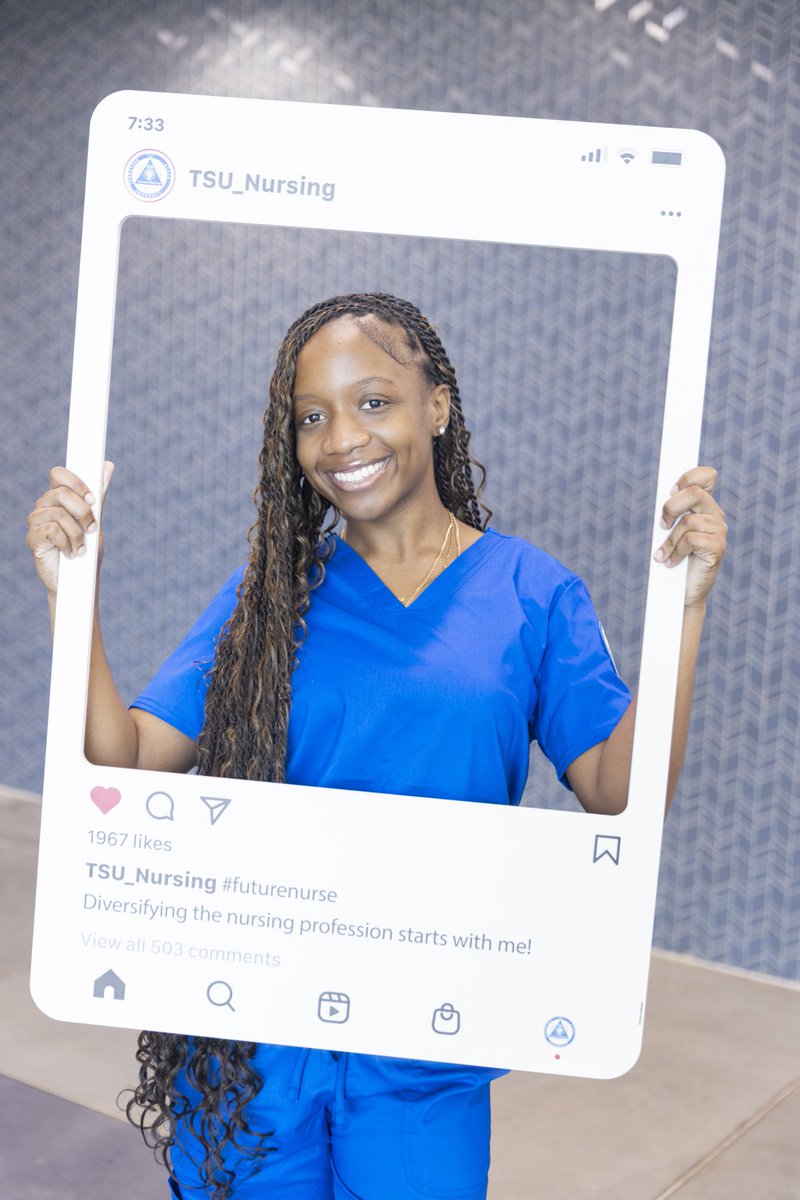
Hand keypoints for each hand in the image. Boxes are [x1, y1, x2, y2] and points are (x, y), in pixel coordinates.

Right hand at [27, 462, 113, 593]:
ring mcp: (36, 522)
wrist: (78, 581)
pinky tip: (71, 554)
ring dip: (77, 534)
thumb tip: (108, 466)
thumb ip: (99, 497)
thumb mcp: (96, 521)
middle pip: (61, 493)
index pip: (59, 474)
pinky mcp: (33, 538)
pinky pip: (53, 531)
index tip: (93, 499)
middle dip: (83, 512)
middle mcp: (44, 506)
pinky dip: (68, 544)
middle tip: (92, 528)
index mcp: (58, 498)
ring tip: (81, 548)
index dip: (76, 482)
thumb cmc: (87, 550)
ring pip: (60, 514)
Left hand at [654, 465, 726, 607]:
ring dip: (670, 540)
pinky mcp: (718, 548)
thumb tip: (665, 495)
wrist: (683, 592)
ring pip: (688, 521)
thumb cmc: (674, 559)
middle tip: (661, 525)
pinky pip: (691, 539)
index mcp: (705, 507)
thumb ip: (671, 512)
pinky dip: (676, 551)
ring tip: (664, 555)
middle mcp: (715, 516)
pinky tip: (671, 562)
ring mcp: (719, 532)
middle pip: (694, 493)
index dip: (689, 476)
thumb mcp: (670, 531)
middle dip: (671, 507)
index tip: (671, 490)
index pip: (707, 476)